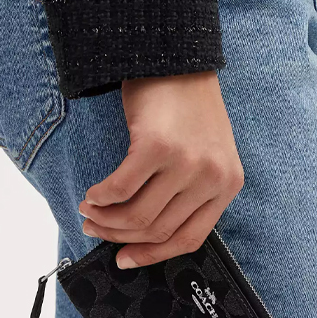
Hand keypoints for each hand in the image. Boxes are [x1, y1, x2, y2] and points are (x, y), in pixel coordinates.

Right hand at [78, 71, 243, 268]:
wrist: (178, 58)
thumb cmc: (187, 107)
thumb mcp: (204, 153)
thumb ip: (187, 190)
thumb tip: (143, 232)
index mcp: (227, 184)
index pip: (189, 238)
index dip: (152, 255)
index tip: (125, 259)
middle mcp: (211, 177)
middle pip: (157, 228)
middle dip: (120, 237)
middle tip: (95, 230)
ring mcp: (186, 163)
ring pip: (137, 214)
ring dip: (106, 220)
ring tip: (89, 212)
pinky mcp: (157, 147)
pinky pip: (120, 189)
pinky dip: (101, 198)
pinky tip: (92, 196)